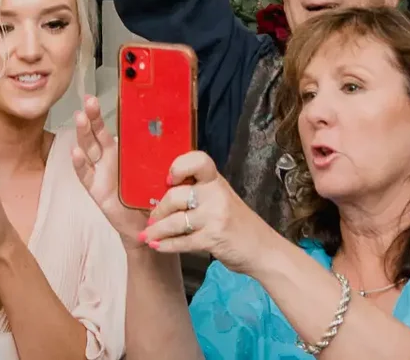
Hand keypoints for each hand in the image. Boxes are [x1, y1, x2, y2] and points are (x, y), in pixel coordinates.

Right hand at [69, 96, 148, 245]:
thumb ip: (162, 152)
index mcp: (123, 151)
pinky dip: (79, 164)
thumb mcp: (160, 168)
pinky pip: (85, 175)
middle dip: (92, 116)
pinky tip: (75, 152)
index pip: (110, 128)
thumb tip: (174, 130)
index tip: (97, 96)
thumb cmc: (154, 194)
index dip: (102, 113)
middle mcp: (108, 159)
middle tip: (88, 101)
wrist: (149, 223)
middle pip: (96, 134)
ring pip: (88, 149)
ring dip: (83, 133)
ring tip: (80, 118)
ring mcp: (100, 173)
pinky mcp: (96, 189)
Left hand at [139, 152, 263, 268]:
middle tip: (151, 218)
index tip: (168, 180)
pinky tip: (157, 246)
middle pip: (176, 195)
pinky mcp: (212, 238)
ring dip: (156, 230)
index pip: (198, 160)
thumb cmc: (238, 223)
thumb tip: (163, 194)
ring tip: (146, 236)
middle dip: (159, 210)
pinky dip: (166, 245)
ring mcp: (215, 216)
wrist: (263, 249)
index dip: (179, 166)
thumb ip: (199, 192)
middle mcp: (216, 194)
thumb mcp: (222, 198)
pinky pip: (182, 241)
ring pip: (175, 221)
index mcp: (216, 181)